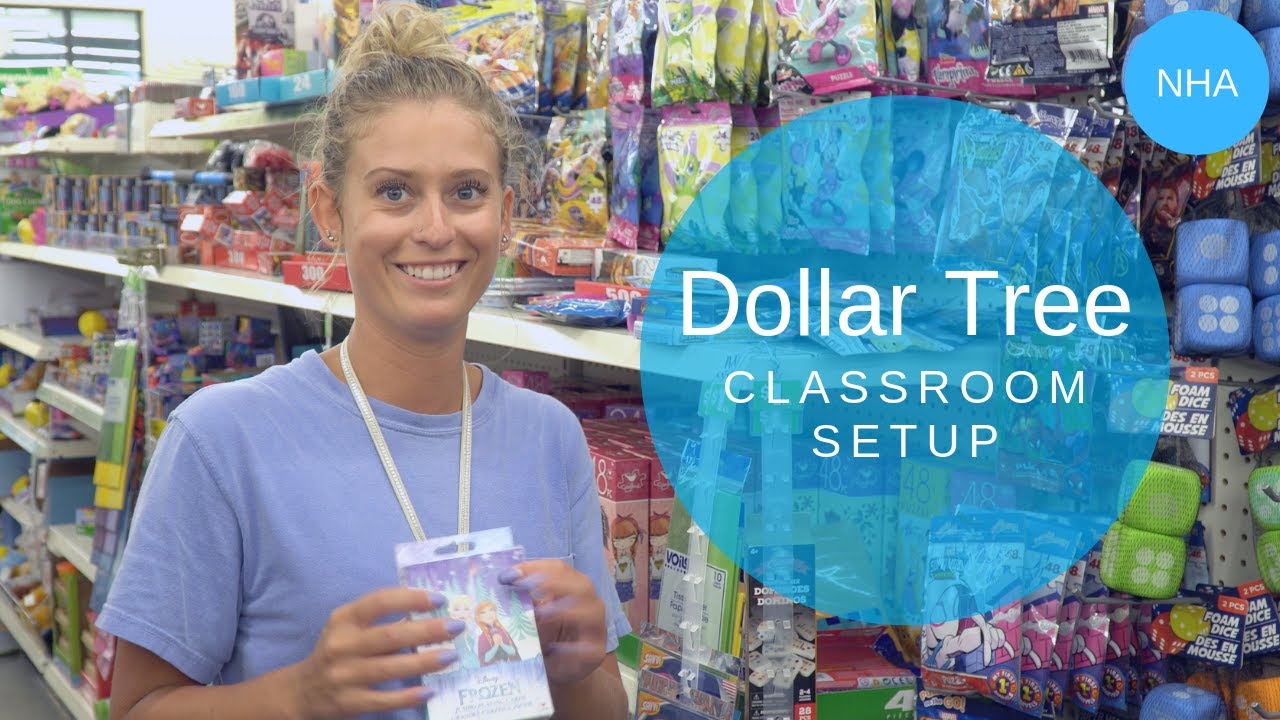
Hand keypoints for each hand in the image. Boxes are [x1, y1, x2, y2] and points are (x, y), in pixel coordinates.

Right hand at [292, 587, 462, 719]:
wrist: (303, 690)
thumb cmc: (338, 650)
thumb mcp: (349, 626)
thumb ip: (379, 616)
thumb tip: (428, 609)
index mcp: (344, 619)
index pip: (379, 602)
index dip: (411, 598)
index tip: (439, 599)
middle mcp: (342, 645)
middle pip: (390, 636)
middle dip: (428, 631)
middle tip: (456, 627)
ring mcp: (345, 675)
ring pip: (390, 667)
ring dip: (424, 662)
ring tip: (451, 656)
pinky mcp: (349, 702)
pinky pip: (384, 699)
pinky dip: (408, 696)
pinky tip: (430, 690)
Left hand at [500, 559, 606, 685]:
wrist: (560, 670)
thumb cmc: (544, 639)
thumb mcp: (530, 619)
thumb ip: (523, 604)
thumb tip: (504, 588)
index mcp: (571, 588)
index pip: (559, 569)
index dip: (535, 568)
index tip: (508, 575)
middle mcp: (588, 603)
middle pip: (581, 584)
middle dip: (553, 582)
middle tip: (525, 586)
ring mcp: (595, 627)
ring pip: (591, 611)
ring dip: (565, 610)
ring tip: (542, 614)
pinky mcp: (595, 653)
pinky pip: (588, 648)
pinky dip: (572, 648)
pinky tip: (555, 649)